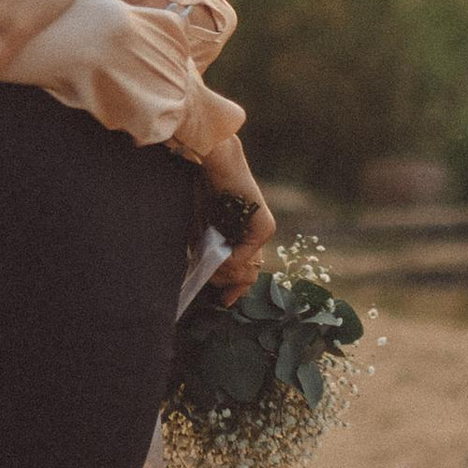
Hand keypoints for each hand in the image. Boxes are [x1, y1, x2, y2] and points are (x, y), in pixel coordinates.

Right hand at [201, 137, 275, 298]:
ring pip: (246, 271)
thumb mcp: (202, 234)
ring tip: (210, 262)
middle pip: (248, 277)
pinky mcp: (264, 227)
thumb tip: (215, 284)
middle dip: (225, 283)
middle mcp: (257, 237)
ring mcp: (263, 232)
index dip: (235, 290)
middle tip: (210, 278)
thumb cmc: (203, 194)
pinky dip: (229, 260)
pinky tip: (218, 253)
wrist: (213, 165)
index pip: (247, 272)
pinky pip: (245, 257)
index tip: (223, 301)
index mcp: (242, 237)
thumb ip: (210, 257)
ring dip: (224, 273)